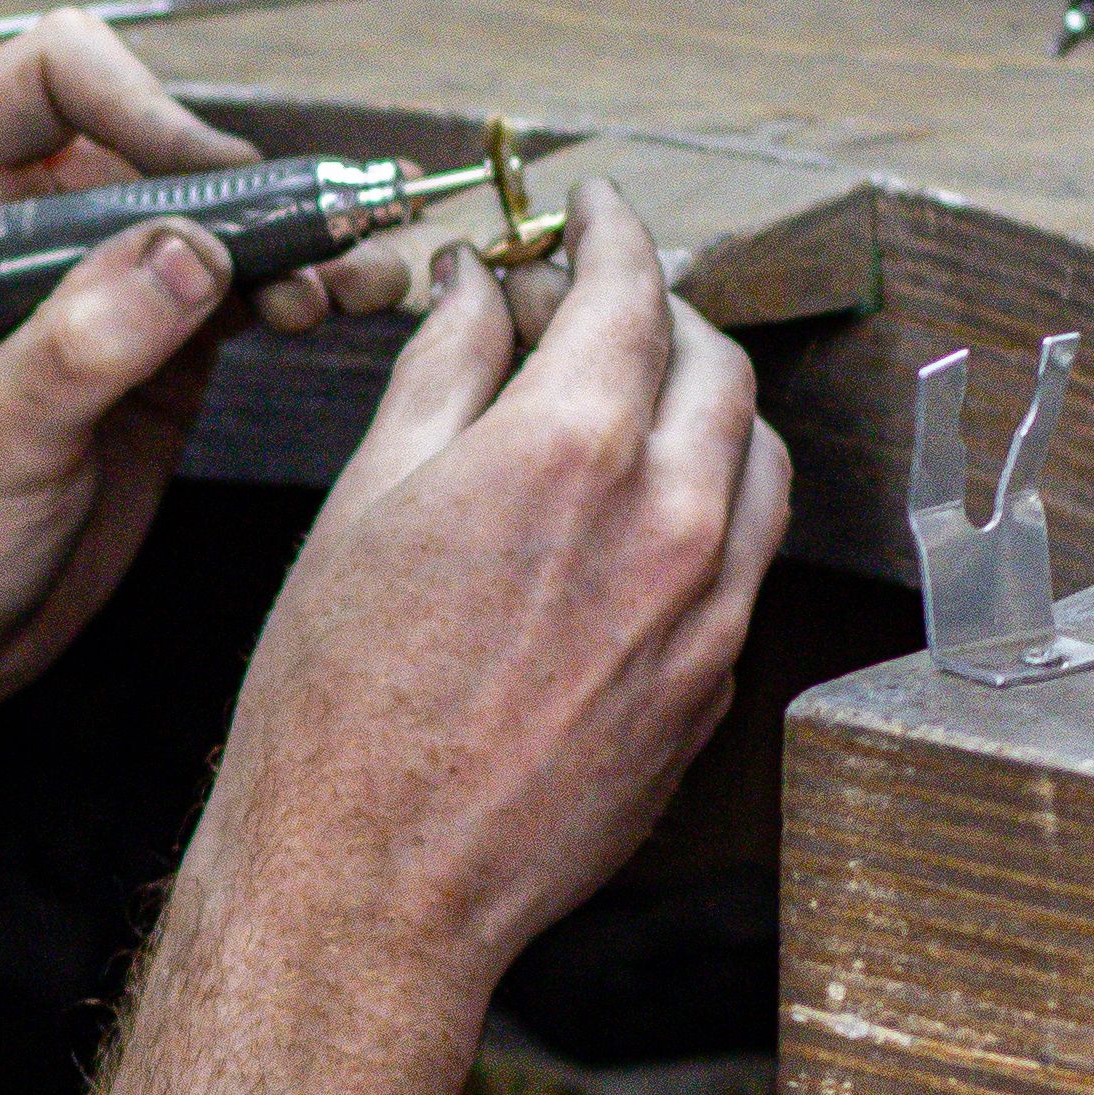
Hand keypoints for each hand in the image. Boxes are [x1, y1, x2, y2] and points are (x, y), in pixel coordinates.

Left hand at [0, 7, 412, 738]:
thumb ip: (84, 343)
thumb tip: (188, 254)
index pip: (56, 76)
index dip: (143, 105)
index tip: (208, 182)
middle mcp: (29, 217)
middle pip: (163, 138)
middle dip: (250, 182)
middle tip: (321, 226)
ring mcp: (100, 276)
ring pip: (221, 212)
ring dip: (298, 233)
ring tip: (353, 272)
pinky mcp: (157, 337)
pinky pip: (247, 282)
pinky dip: (306, 283)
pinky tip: (346, 298)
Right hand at [209, 182, 789, 999]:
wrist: (372, 882)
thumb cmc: (337, 705)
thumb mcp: (367, 500)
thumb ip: (444, 372)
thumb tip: (478, 287)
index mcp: (570, 449)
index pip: (629, 288)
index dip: (608, 230)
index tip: (588, 212)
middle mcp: (669, 520)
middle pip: (713, 362)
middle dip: (658, 312)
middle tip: (592, 310)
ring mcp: (708, 611)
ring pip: (757, 458)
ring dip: (704, 406)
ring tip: (629, 410)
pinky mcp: (713, 686)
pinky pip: (746, 559)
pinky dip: (709, 507)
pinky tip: (634, 523)